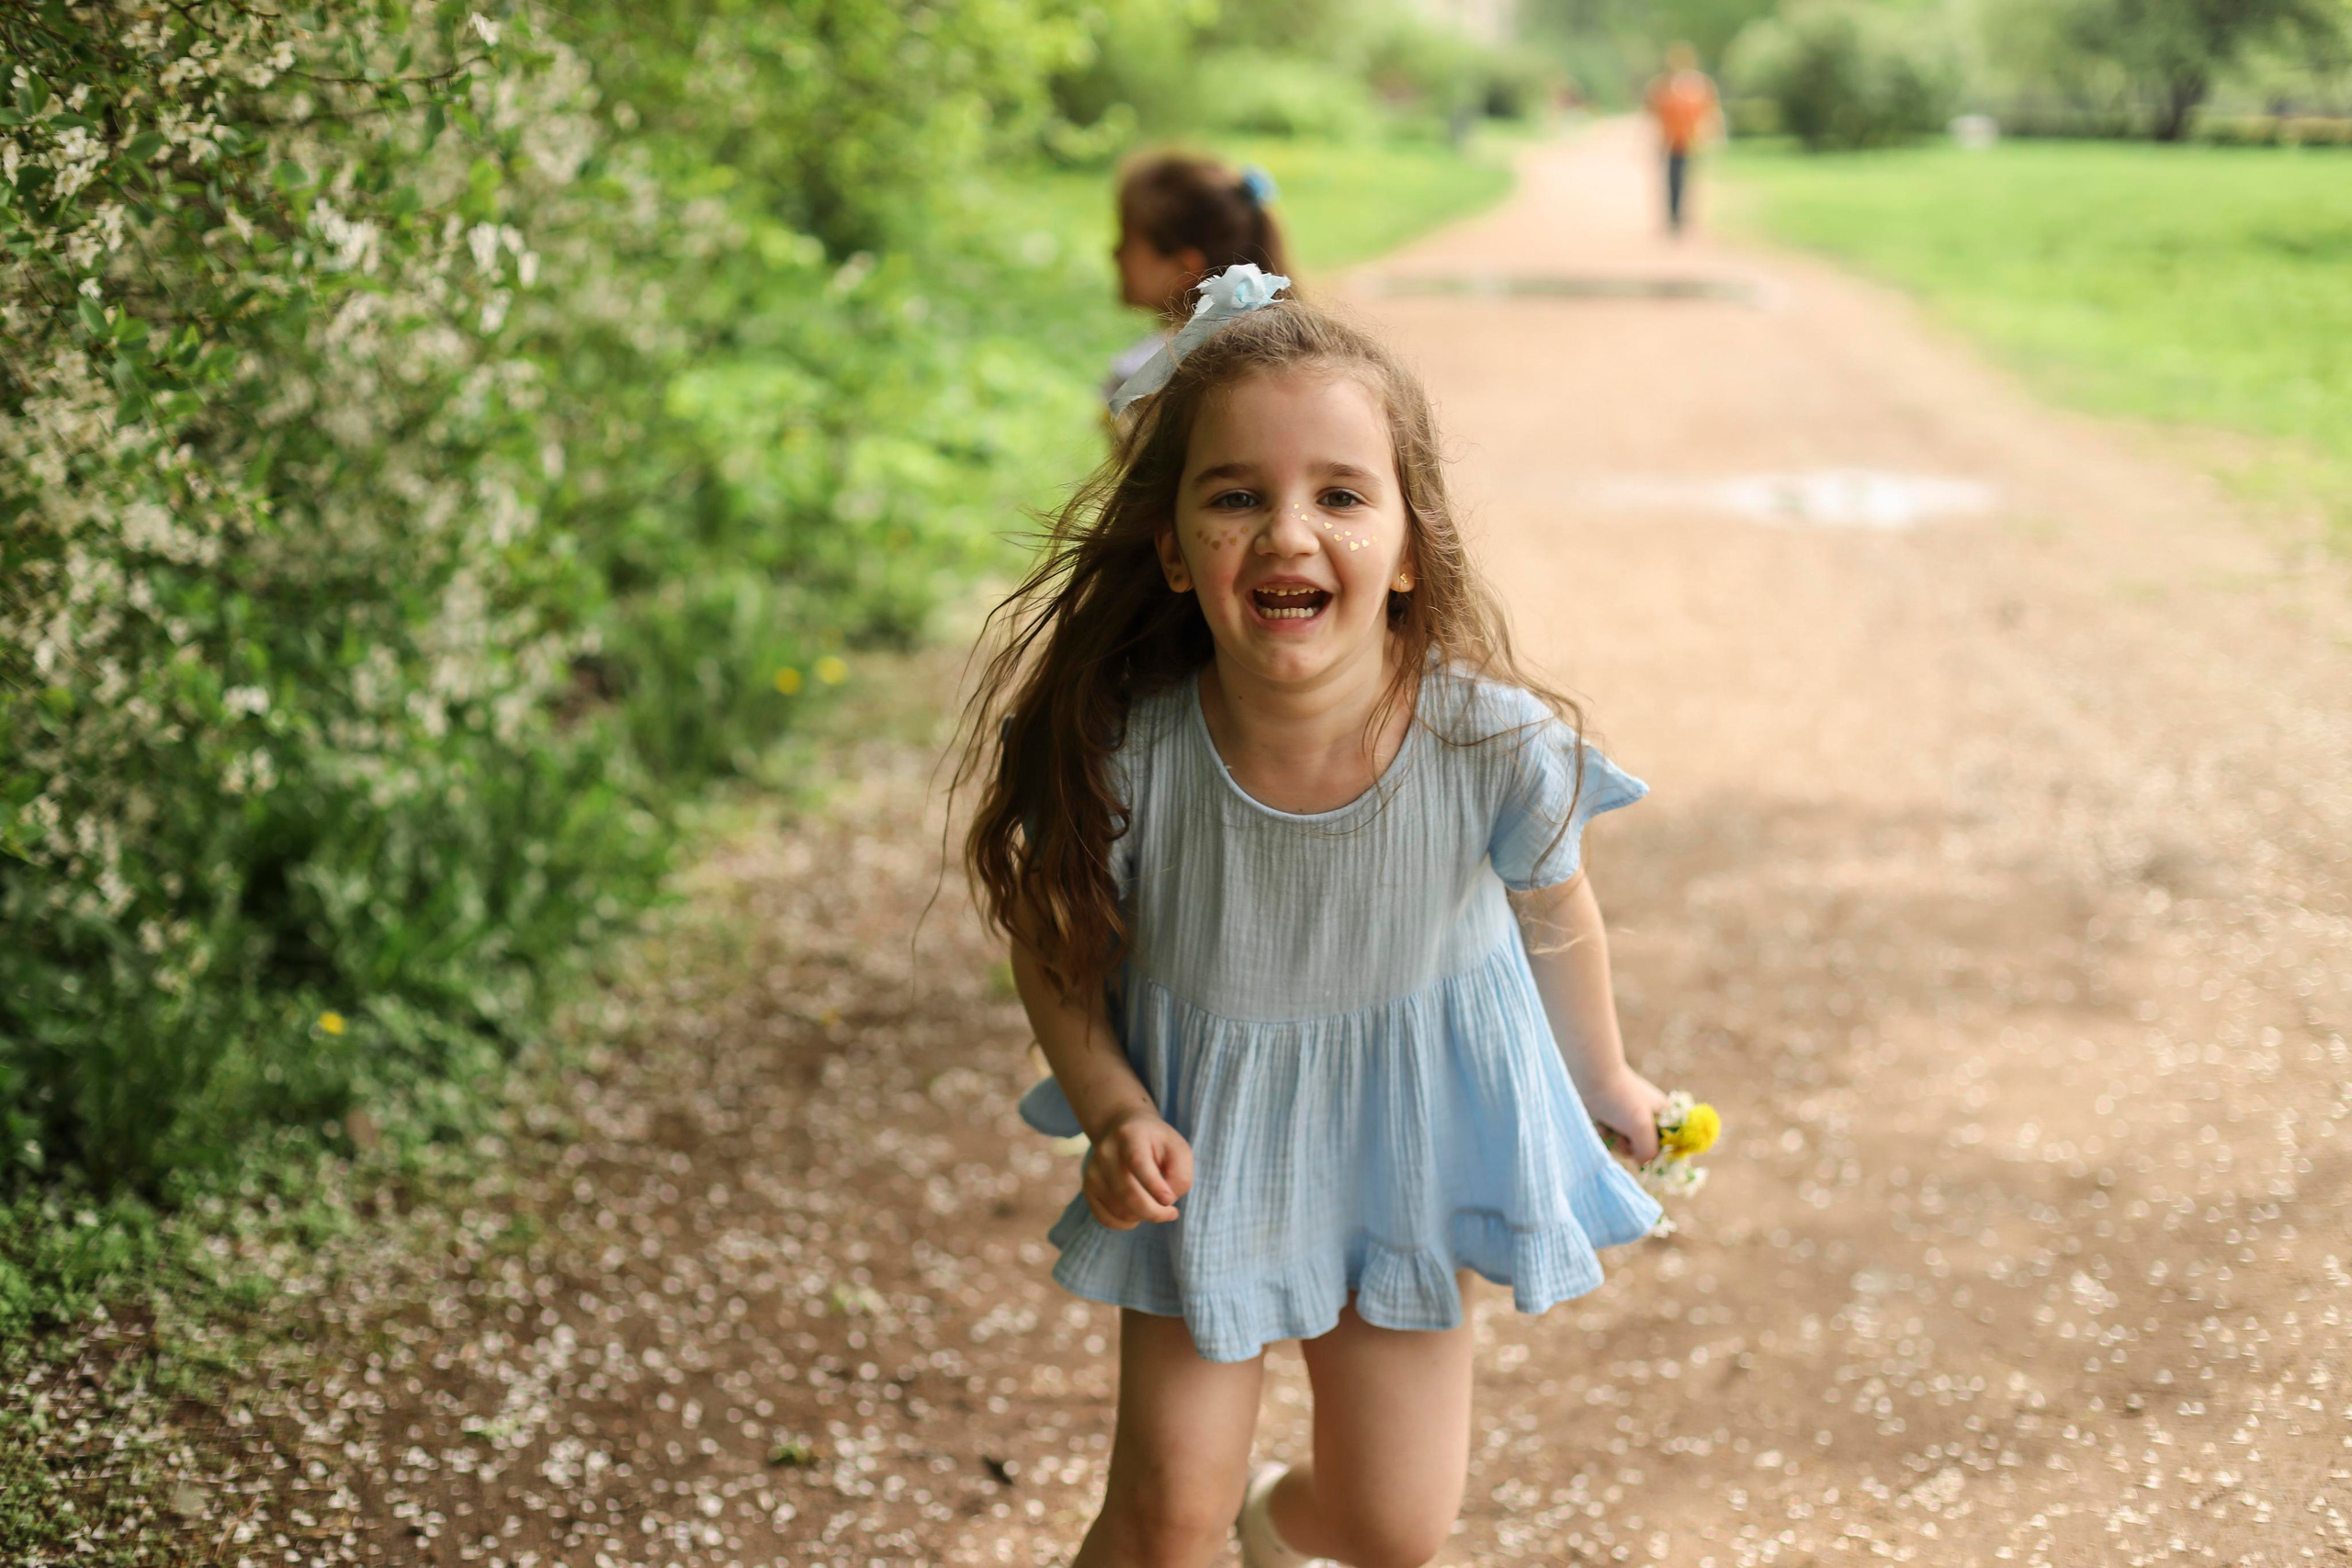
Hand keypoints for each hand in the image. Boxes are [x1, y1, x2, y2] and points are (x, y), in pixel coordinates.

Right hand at [1083, 1110, 1192, 1229]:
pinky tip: (1137, 1214)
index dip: (1154, 1186)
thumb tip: (1165, 1203)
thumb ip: (1180, 1176)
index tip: (1170, 1202)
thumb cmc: (1156, 1143)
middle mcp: (1106, 1152)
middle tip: (1172, 1213)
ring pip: (1120, 1211)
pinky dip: (1126, 1223)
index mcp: (1131, 1136)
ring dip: (1143, 1216)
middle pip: (1128, 1194)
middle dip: (1155, 1212)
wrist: (1121, 1129)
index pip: (1138, 1163)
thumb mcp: (1178, 1149)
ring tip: (1153, 1204)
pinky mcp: (1088, 1188)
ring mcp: (1093, 1171)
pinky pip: (1106, 1219)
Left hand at [1584, 1069, 1667, 1163]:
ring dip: (1614, 1140)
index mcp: (1665, 1115)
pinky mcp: (1611, 1117)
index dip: (1658, 1154)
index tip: (1642, 1155)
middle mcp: (1650, 1117)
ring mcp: (1630, 1117)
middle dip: (1630, 1147)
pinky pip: (1611, 1136)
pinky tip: (1598, 1122)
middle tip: (1622, 1137)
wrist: (1589, 1073)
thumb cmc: (1619, 1097)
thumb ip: (1649, 1151)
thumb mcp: (1641, 1127)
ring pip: (1625, 1145)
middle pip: (1644, 1150)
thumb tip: (1644, 1164)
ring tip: (1607, 1126)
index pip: (1671, 1146)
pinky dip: (1603, 1133)